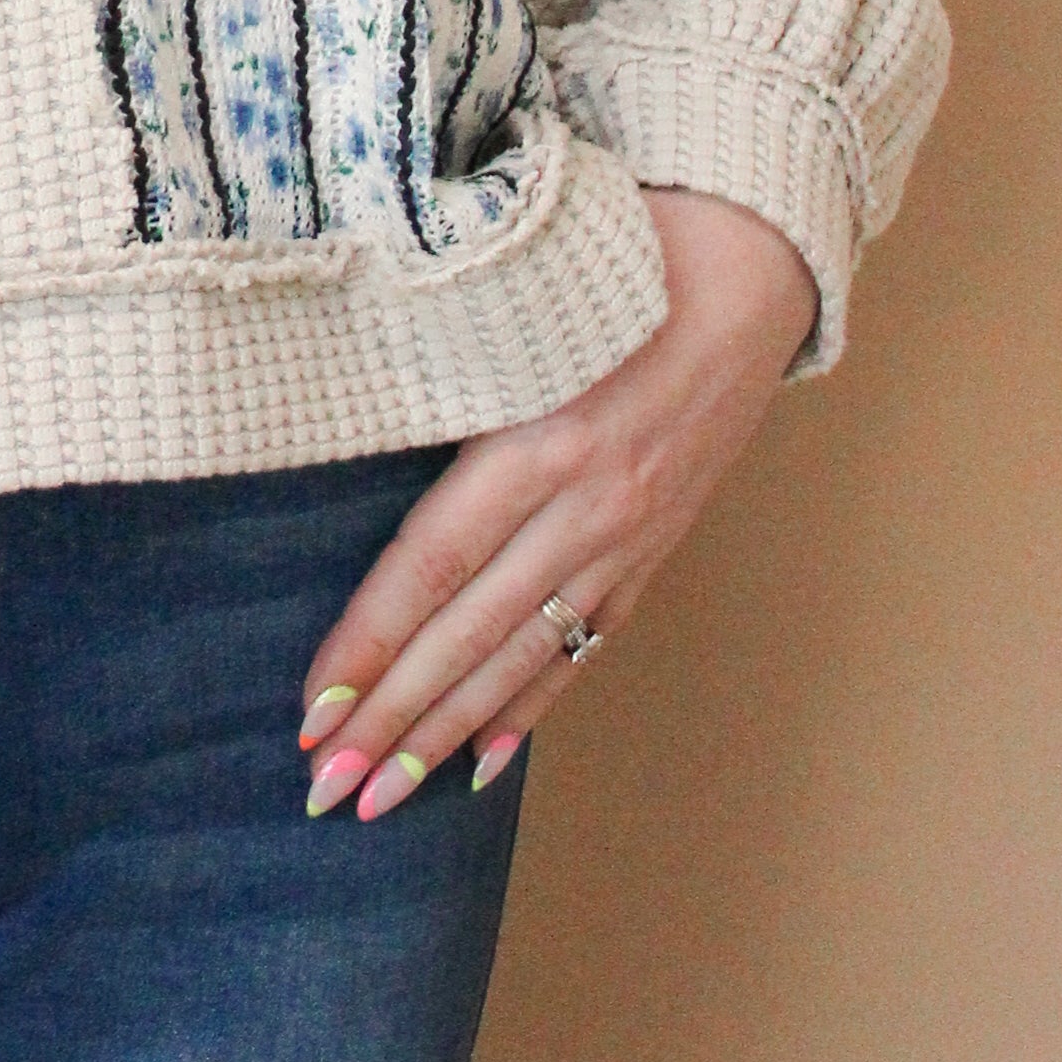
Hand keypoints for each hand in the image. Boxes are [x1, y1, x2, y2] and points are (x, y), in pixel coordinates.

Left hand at [295, 189, 819, 814]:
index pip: (432, 565)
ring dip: (449, 734)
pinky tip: (484, 765)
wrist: (748, 270)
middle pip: (470, 633)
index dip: (369, 644)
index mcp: (540, 439)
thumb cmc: (615, 264)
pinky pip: (582, 646)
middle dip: (395, 718)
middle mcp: (587, 505)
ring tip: (385, 797)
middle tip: (326, 787)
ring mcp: (626, 538)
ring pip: (523, 656)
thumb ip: (441, 370)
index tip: (312, 709)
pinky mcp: (653, 550)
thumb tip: (335, 416)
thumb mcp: (517, 307)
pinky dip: (529, 707)